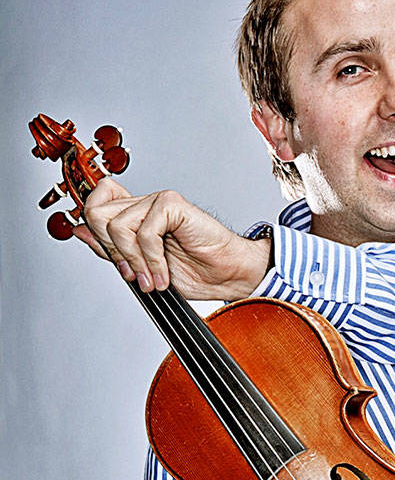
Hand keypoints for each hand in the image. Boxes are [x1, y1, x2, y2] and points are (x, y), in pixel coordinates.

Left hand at [76, 178, 270, 299]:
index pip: (94, 204)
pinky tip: (164, 273)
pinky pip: (144, 232)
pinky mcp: (173, 205)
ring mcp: (158, 202)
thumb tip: (79, 231)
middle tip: (134, 272)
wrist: (229, 275)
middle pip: (96, 214)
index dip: (95, 231)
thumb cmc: (196, 271)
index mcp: (135, 214)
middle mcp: (144, 204)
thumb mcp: (141, 267)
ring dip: (135, 261)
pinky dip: (152, 259)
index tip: (117, 261)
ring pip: (116, 226)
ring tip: (152, 278)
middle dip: (113, 251)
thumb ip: (110, 248)